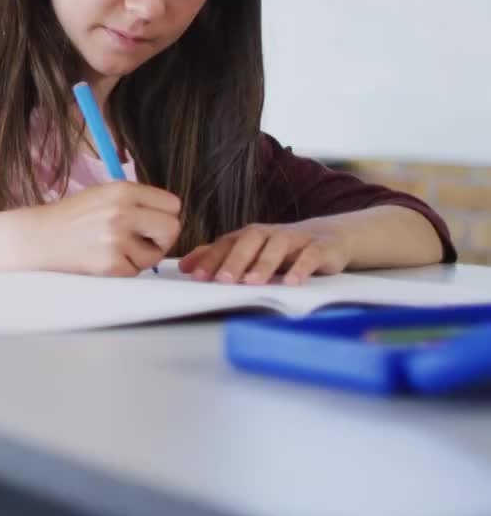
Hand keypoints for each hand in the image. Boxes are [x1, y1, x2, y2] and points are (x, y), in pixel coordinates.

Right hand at [19, 182, 181, 275]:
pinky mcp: (110, 264)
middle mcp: (122, 212)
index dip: (165, 215)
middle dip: (162, 238)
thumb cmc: (73, 217)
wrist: (39, 238)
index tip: (151, 222)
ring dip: (141, 256)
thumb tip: (172, 216)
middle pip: (172, 228)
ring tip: (117, 249)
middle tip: (145, 241)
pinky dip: (124, 269)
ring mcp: (116, 240)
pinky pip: (136, 271)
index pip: (173, 204)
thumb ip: (137, 201)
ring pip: (156, 255)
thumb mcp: (104, 194)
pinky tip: (105, 259)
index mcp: (122, 190)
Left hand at [179, 221, 351, 284]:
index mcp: (251, 235)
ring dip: (264, 263)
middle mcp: (270, 233)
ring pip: (278, 246)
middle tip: (223, 280)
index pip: (226, 243)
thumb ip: (219, 256)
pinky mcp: (321, 247)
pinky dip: (301, 267)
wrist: (332, 237)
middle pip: (249, 241)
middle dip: (234, 260)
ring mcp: (296, 239)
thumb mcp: (251, 251)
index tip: (196, 277)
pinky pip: (311, 255)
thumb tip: (185, 266)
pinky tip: (292, 282)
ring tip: (253, 282)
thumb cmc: (283, 248)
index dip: (211, 258)